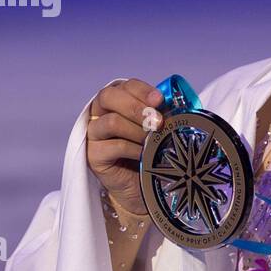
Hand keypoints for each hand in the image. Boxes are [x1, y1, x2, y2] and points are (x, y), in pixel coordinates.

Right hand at [87, 78, 162, 216]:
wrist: (143, 184)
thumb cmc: (151, 150)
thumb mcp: (159, 129)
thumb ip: (163, 114)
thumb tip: (178, 105)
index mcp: (117, 100)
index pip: (124, 86)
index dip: (142, 91)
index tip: (159, 100)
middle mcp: (100, 113)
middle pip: (108, 96)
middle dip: (137, 108)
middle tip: (158, 122)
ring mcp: (94, 133)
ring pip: (111, 121)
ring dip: (137, 130)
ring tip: (152, 142)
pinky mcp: (92, 155)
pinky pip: (112, 146)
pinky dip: (132, 149)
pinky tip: (143, 155)